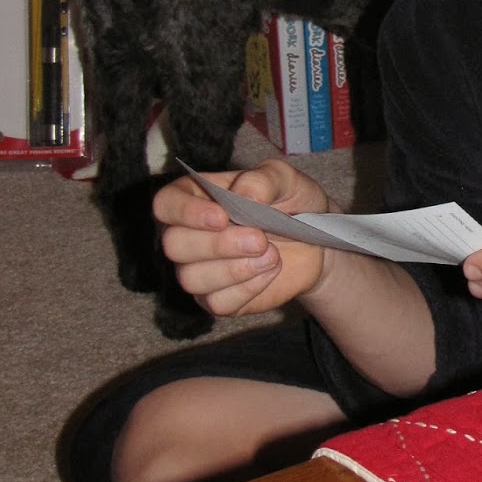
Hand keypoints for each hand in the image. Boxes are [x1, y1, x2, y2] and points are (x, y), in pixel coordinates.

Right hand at [154, 159, 336, 318]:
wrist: (315, 243)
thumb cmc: (291, 204)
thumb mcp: (284, 179)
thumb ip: (263, 180)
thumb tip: (244, 195)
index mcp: (195, 197)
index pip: (165, 204)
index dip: (186, 212)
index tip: (222, 217)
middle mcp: (188, 235)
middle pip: (173, 245)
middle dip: (218, 245)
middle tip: (260, 239)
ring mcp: (199, 270)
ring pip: (191, 278)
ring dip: (235, 269)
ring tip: (271, 254)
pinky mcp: (218, 299)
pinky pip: (217, 303)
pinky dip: (248, 289)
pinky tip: (270, 271)